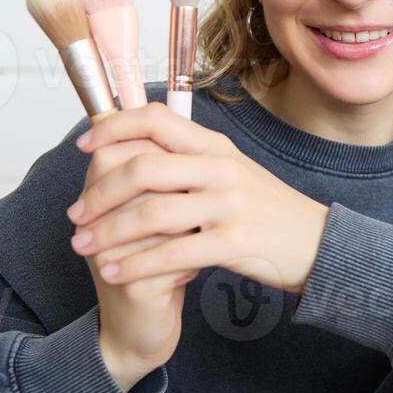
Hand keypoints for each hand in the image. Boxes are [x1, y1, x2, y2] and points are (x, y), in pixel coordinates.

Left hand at [68, 103, 330, 294]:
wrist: (317, 245)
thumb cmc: (267, 212)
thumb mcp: (232, 174)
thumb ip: (189, 162)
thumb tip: (135, 152)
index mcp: (216, 147)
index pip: (157, 119)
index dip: (114, 127)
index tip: (84, 144)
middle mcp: (221, 168)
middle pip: (144, 168)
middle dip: (100, 192)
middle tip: (75, 214)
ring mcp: (230, 204)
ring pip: (152, 212)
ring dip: (109, 231)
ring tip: (83, 246)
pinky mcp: (234, 242)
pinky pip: (173, 252)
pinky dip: (136, 264)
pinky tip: (113, 273)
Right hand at [79, 136, 193, 390]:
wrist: (139, 329)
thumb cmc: (151, 267)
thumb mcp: (153, 216)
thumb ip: (158, 175)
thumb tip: (177, 126)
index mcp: (98, 197)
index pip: (115, 148)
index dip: (151, 152)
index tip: (181, 174)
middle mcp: (94, 222)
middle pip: (136, 177)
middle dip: (177, 192)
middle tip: (197, 208)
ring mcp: (107, 254)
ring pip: (161, 215)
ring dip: (188, 229)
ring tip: (196, 240)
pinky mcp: (131, 285)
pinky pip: (173, 256)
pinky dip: (192, 261)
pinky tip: (193, 269)